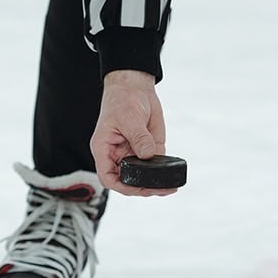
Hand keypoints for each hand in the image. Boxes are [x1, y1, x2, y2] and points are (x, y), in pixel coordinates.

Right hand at [90, 69, 175, 196]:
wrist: (136, 87)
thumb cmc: (123, 100)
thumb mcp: (129, 118)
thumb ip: (139, 138)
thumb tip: (149, 155)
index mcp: (104, 150)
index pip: (108, 177)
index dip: (121, 186)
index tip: (136, 188)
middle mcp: (118, 155)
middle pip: (126, 181)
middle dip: (142, 188)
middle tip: (159, 189)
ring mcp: (133, 154)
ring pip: (142, 176)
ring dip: (154, 184)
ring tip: (169, 188)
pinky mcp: (148, 150)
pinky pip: (155, 166)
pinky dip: (163, 173)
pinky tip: (172, 177)